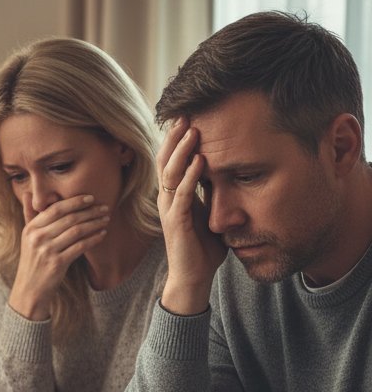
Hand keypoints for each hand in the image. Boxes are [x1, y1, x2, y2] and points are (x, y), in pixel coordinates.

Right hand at [8, 195, 109, 319]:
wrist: (29, 289)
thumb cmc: (32, 261)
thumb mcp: (26, 238)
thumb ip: (28, 215)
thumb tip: (26, 192)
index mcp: (31, 229)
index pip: (56, 209)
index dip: (75, 201)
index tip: (90, 198)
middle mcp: (38, 238)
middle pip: (69, 218)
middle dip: (90, 211)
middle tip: (104, 208)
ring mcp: (47, 251)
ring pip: (77, 231)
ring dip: (94, 224)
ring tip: (105, 220)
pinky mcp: (57, 263)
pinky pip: (80, 246)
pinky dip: (93, 239)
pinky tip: (102, 235)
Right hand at [156, 119, 226, 314]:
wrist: (193, 277)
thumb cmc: (202, 248)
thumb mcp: (211, 213)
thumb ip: (213, 193)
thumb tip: (227, 172)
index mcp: (174, 197)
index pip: (171, 162)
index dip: (176, 140)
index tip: (188, 117)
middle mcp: (167, 201)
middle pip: (165, 162)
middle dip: (175, 138)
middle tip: (186, 114)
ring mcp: (169, 211)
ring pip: (170, 174)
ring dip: (181, 151)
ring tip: (191, 130)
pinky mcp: (176, 224)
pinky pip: (181, 195)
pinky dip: (190, 177)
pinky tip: (200, 161)